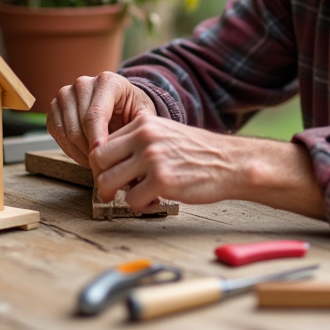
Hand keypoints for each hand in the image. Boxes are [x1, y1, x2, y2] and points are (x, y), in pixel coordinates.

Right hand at [48, 72, 156, 168]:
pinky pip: (57, 134)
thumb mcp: (144, 114)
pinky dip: (70, 150)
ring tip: (96, 163)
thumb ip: (140, 127)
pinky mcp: (55, 107)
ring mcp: (66, 94)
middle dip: (90, 150)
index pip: (95, 114)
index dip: (97, 139)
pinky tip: (84, 156)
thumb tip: (130, 147)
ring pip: (66, 132)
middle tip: (103, 166)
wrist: (120, 101)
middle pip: (78, 125)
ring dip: (80, 153)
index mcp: (107, 81)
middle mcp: (83, 84)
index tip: (102, 157)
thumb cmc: (132, 108)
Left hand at [89, 117, 240, 209]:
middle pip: (98, 161)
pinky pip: (131, 200)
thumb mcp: (165, 133)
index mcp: (144, 122)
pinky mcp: (163, 181)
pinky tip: (153, 201)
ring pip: (109, 182)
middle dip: (102, 179)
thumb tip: (109, 161)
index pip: (103, 143)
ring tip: (134, 196)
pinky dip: (139, 206)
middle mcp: (145, 137)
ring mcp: (153, 158)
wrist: (230, 162)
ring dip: (117, 195)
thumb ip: (138, 141)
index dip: (102, 164)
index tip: (110, 174)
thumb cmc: (198, 152)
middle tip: (111, 190)